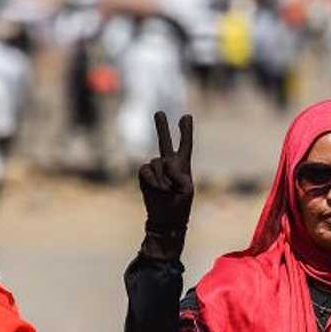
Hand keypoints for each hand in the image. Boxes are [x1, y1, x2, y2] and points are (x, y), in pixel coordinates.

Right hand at [138, 112, 193, 259]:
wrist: (165, 219)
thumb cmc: (179, 205)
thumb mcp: (186, 189)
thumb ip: (178, 173)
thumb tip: (166, 162)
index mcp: (183, 166)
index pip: (185, 145)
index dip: (185, 131)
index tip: (186, 116)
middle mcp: (168, 164)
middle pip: (164, 142)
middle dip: (161, 127)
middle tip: (159, 112)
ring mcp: (155, 170)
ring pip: (156, 162)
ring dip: (162, 177)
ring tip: (166, 190)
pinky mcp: (144, 176)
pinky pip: (145, 170)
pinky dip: (152, 179)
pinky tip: (156, 188)